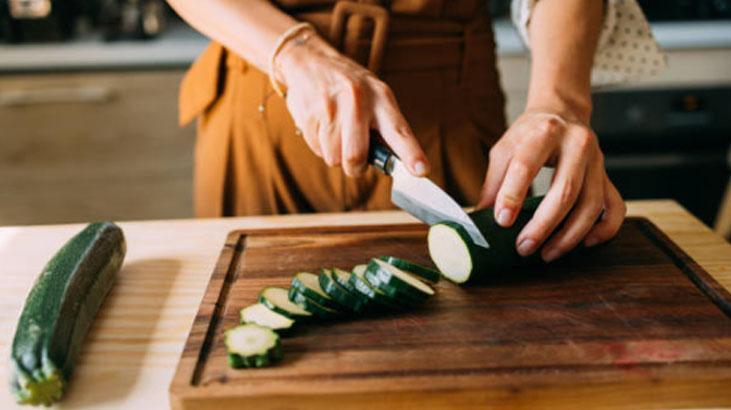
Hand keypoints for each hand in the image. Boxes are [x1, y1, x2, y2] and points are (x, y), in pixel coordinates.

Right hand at [274, 31, 428, 176]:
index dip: (411, 154)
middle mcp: (357, 100)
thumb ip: (386, 127)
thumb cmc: (350, 86)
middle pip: (356, 156)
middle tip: (355, 160)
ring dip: (335, 154)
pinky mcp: (309, 115)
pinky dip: (320, 145)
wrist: (310, 62)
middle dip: (355, 167)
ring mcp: (331, 107)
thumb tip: (393, 163)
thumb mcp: (374, 95)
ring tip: (336, 132)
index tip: (421, 171)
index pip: (399, 131)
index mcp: (381, 97)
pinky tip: (322, 125)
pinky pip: (317, 149)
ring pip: (334, 158)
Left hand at [476, 111, 625, 261]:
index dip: (512, 195)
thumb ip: (493, 182)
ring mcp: (597, 162)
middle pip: (565, 191)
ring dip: (569, 236)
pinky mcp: (607, 177)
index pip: (527, 165)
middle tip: (524, 247)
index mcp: (545, 132)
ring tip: (546, 253)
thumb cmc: (530, 135)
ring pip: (591, 205)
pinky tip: (585, 243)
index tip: (502, 221)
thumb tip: (480, 218)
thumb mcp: (505, 149)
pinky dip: (603, 230)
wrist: (562, 113)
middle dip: (543, 225)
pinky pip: (614, 208)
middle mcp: (577, 144)